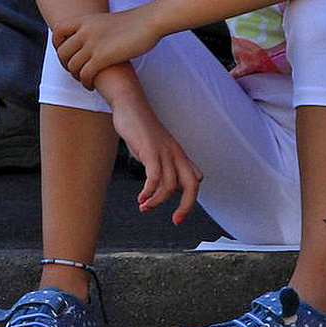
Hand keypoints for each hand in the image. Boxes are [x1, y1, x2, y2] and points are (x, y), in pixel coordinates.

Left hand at [53, 6, 161, 86]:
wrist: (149, 21)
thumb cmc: (134, 23)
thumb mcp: (107, 21)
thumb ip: (95, 28)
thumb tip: (90, 39)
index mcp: (85, 20)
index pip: (58, 31)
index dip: (57, 45)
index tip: (66, 55)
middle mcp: (85, 31)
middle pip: (62, 52)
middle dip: (66, 65)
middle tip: (75, 72)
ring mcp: (92, 44)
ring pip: (72, 66)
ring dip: (76, 77)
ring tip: (85, 81)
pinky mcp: (102, 57)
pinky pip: (85, 74)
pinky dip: (86, 83)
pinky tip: (91, 86)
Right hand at [111, 96, 201, 222]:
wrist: (130, 106)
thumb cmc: (142, 129)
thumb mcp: (157, 149)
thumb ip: (165, 165)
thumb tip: (168, 186)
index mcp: (180, 156)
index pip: (194, 181)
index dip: (190, 200)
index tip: (177, 215)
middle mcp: (176, 155)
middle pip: (192, 186)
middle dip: (186, 207)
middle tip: (175, 221)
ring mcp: (165, 152)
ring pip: (170, 186)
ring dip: (157, 201)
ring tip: (144, 207)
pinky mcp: (150, 151)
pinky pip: (154, 177)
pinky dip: (148, 191)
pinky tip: (141, 197)